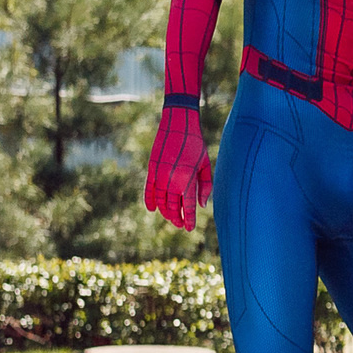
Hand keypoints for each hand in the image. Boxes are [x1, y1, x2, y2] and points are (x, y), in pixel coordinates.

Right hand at [144, 106, 211, 230]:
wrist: (178, 123)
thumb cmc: (196, 143)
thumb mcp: (205, 164)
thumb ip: (204, 186)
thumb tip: (201, 205)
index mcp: (187, 179)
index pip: (188, 206)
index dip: (189, 219)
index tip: (190, 228)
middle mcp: (171, 179)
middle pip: (172, 207)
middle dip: (177, 218)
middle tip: (181, 224)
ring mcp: (159, 174)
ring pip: (160, 201)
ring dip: (165, 212)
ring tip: (172, 217)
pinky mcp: (151, 168)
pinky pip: (148, 190)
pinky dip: (149, 201)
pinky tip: (152, 209)